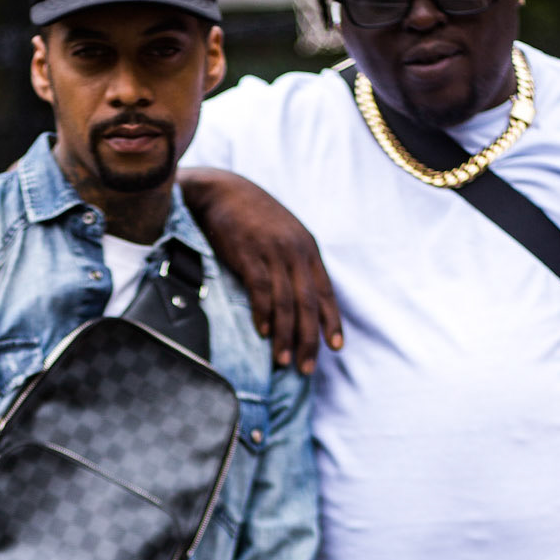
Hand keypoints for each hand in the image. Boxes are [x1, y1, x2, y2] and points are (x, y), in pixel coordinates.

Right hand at [181, 169, 342, 372]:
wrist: (223, 191)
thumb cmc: (252, 217)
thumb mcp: (283, 235)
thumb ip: (295, 262)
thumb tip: (300, 297)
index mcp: (308, 249)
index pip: (325, 292)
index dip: (331, 321)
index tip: (336, 347)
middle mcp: (295, 252)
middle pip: (308, 304)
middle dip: (309, 339)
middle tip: (306, 368)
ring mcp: (273, 252)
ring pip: (286, 303)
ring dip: (286, 336)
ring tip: (283, 361)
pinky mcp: (249, 254)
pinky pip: (261, 290)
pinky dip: (264, 314)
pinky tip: (264, 333)